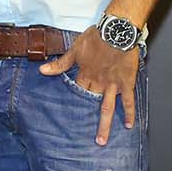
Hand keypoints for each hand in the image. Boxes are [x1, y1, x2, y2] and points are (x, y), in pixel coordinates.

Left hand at [40, 26, 138, 145]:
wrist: (116, 30)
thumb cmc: (97, 36)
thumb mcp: (75, 49)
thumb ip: (60, 63)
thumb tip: (42, 71)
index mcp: (85, 75)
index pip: (76, 93)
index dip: (73, 104)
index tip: (68, 117)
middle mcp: (98, 83)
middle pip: (90, 105)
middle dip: (86, 121)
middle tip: (81, 137)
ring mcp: (112, 85)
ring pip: (107, 108)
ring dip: (104, 125)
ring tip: (101, 141)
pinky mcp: (126, 83)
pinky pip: (128, 100)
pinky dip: (129, 113)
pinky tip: (129, 125)